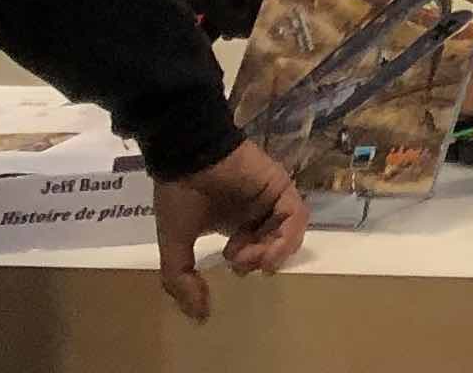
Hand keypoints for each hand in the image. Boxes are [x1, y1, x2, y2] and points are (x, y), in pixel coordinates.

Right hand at [152, 139, 306, 317]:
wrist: (188, 155)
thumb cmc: (180, 196)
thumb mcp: (175, 245)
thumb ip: (182, 281)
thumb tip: (199, 317)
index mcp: (232, 223)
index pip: (253, 249)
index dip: (247, 264)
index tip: (231, 266)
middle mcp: (254, 211)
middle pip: (274, 244)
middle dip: (261, 261)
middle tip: (244, 263)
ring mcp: (270, 198)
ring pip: (288, 233)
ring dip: (274, 253)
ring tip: (255, 257)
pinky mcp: (282, 186)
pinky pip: (297, 216)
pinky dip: (287, 237)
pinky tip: (268, 249)